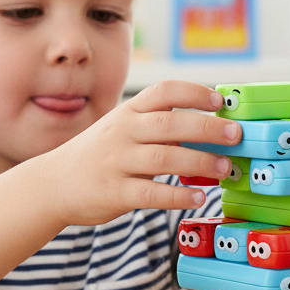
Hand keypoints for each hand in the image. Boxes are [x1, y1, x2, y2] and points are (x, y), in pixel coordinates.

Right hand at [42, 80, 241, 225]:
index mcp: (128, 111)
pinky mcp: (115, 193)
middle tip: (235, 135)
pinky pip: (151, 193)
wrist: (54, 183)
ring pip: (164, 158)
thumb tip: (213, 126)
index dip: (194, 93)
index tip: (220, 102)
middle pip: (170, 124)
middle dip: (207, 128)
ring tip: (226, 168)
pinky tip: (199, 197)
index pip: (164, 91)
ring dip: (200, 162)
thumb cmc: (101, 154)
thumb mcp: (124, 127)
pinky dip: (178, 196)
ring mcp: (117, 162)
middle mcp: (123, 132)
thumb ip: (159, 124)